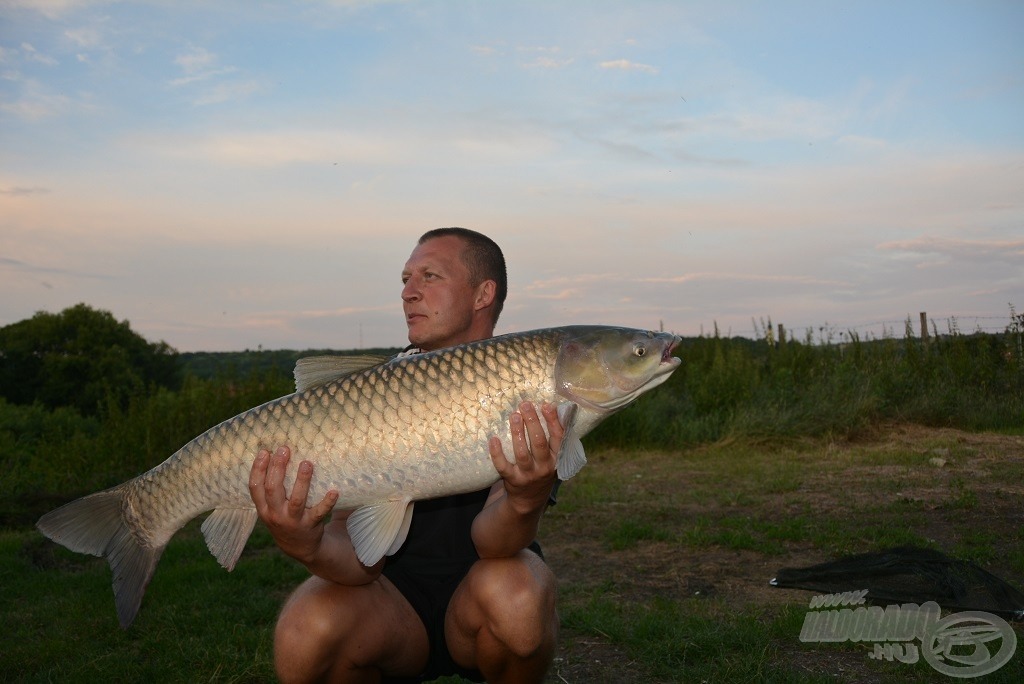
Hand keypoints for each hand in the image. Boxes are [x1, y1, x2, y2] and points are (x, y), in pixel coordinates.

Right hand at [249, 446, 338, 562]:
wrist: (300, 547)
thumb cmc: (285, 518)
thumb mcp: (271, 508)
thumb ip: (272, 489)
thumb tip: (278, 455)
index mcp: (264, 508)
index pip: (255, 487)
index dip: (258, 469)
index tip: (265, 451)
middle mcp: (275, 514)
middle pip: (273, 489)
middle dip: (278, 468)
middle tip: (285, 450)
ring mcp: (293, 521)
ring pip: (296, 500)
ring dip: (302, 481)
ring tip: (307, 463)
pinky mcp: (310, 525)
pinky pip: (319, 513)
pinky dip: (327, 502)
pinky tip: (334, 491)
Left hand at [488, 402, 562, 515]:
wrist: (530, 500)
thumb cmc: (541, 469)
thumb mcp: (553, 457)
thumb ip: (553, 438)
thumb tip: (549, 407)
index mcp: (557, 458)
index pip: (558, 437)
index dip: (553, 421)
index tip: (546, 405)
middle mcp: (544, 467)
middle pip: (539, 442)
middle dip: (532, 422)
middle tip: (525, 405)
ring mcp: (528, 474)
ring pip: (522, 453)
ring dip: (517, 433)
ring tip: (513, 416)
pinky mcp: (513, 480)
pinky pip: (503, 466)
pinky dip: (497, 453)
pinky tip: (493, 439)